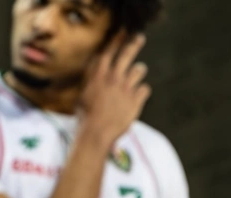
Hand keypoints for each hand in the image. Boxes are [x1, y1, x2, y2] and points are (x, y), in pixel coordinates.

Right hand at [78, 33, 151, 148]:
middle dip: (134, 43)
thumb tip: (97, 69)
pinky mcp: (136, 100)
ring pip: (139, 69)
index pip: (109, 51)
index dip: (116, 40)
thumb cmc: (86, 115)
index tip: (122, 33)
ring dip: (139, 71)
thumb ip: (93, 79)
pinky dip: (142, 92)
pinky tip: (137, 97)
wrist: (96, 132)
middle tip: (140, 37)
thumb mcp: (84, 92)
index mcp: (99, 74)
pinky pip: (145, 88)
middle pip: (127, 54)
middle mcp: (113, 77)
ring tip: (137, 74)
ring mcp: (126, 88)